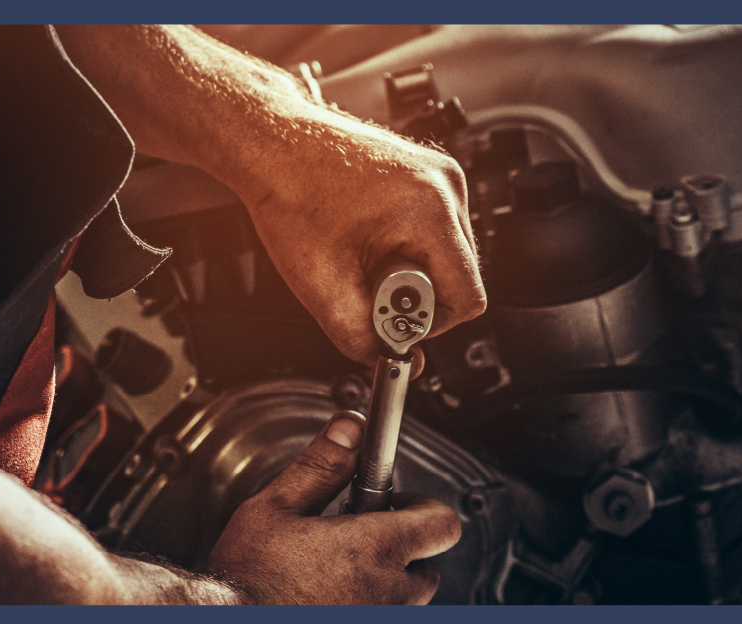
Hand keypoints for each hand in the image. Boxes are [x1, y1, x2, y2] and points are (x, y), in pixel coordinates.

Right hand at [206, 411, 461, 604]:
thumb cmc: (245, 579)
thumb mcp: (276, 508)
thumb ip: (321, 467)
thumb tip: (348, 431)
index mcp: (374, 550)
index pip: (443, 524)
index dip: (424, 509)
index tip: (396, 504)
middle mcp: (387, 595)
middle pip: (427, 568)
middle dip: (402, 551)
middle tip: (361, 538)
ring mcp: (378, 621)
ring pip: (405, 601)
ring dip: (385, 584)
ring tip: (339, 572)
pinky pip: (381, 617)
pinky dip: (365, 606)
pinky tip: (328, 596)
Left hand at [244, 113, 485, 369]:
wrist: (272, 144)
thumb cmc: (290, 193)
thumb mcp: (322, 286)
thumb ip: (362, 338)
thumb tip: (399, 362)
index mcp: (432, 209)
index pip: (469, 298)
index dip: (429, 324)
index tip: (391, 317)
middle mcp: (447, 186)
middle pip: (461, 277)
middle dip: (415, 295)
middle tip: (367, 282)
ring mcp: (440, 176)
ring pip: (449, 256)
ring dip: (410, 271)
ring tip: (363, 254)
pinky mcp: (426, 176)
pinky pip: (434, 232)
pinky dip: (406, 247)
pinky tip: (369, 239)